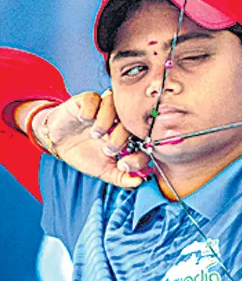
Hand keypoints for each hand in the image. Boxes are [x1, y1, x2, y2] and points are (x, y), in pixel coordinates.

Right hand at [28, 90, 149, 187]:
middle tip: (108, 150)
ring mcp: (103, 108)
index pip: (143, 138)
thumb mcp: (104, 171)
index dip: (138, 151)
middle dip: (121, 138)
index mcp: (128, 135)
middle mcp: (119, 119)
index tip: (124, 164)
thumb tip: (139, 182)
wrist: (58, 142)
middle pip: (131, 120)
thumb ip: (122, 177)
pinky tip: (83, 119)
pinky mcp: (87, 100)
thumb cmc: (85, 154)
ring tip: (96, 135)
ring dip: (106, 121)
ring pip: (114, 105)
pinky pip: (94, 98)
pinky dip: (90, 109)